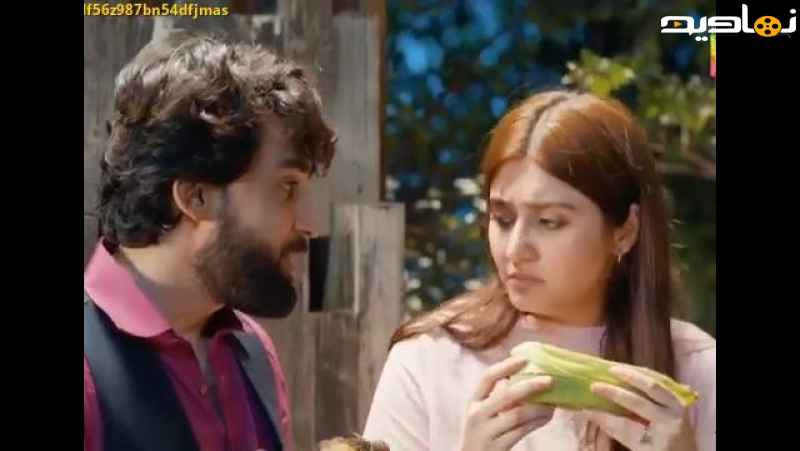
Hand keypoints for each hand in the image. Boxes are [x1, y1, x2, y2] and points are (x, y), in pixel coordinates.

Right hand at [459, 356, 553, 450]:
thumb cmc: (483, 433)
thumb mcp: (484, 413)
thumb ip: (498, 397)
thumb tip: (525, 377)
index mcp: (474, 402)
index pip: (487, 378)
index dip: (505, 366)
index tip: (524, 358)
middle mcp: (477, 415)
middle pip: (505, 395)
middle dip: (530, 385)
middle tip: (549, 379)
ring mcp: (487, 432)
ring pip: (518, 415)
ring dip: (539, 407)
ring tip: (553, 402)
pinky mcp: (498, 447)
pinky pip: (522, 431)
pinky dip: (537, 422)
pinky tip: (547, 417)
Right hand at [582, 366, 697, 450]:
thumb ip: (620, 433)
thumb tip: (594, 414)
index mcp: (655, 445)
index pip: (624, 428)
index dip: (603, 417)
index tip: (585, 409)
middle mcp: (668, 426)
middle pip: (637, 403)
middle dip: (613, 393)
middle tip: (594, 385)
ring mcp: (678, 414)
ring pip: (654, 388)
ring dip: (633, 376)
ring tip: (614, 369)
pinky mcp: (682, 407)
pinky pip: (665, 386)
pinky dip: (650, 377)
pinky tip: (637, 371)